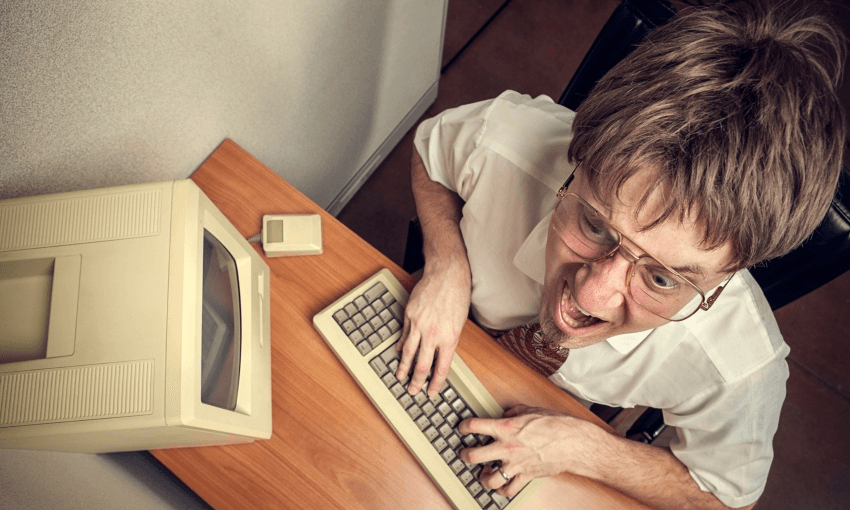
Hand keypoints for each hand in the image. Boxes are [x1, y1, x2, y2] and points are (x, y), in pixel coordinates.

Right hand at [396, 260, 469, 396]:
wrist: (447, 274)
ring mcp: (418, 324)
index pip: (441, 369)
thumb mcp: (459, 323)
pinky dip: (402, 346)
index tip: (431, 392)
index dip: (435, 384)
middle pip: (422, 365)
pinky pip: (404, 335)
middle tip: (413, 391)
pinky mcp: (409, 315)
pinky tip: (400, 352)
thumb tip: (440, 354)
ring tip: (400, 377)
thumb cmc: (457, 295)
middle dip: (416, 381)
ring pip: (408, 353)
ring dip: (403, 367)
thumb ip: (449, 340)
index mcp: (450, 338)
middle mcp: (433, 334)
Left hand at [458, 405, 608, 496]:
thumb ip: (514, 411)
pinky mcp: (525, 476)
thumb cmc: (555, 424)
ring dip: (483, 477)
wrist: (573, 443)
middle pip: (473, 456)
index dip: (464, 427)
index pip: (475, 426)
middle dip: (464, 455)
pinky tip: (501, 485)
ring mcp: (515, 464)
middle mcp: (507, 447)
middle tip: (464, 453)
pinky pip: (509, 489)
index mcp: (506, 427)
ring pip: (489, 479)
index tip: (463, 428)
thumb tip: (506, 413)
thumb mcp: (531, 410)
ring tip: (483, 472)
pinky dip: (502, 490)